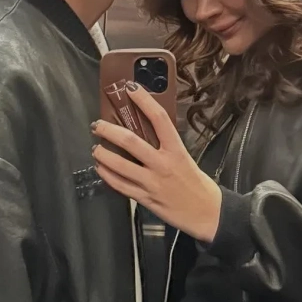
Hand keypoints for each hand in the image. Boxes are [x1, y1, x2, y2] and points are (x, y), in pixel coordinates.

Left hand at [92, 85, 221, 243]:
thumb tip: (144, 128)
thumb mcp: (184, 156)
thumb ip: (165, 144)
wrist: (206, 212)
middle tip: (97, 125)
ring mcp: (151, 182)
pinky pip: (120, 185)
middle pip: (131, 142)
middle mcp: (162, 164)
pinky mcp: (144, 198)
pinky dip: (106, 175)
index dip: (143, 100)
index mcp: (176, 150)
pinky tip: (100, 168)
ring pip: (119, 165)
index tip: (130, 88)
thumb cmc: (195, 182)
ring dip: (102, 154)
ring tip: (95, 148)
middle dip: (109, 130)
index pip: (159, 118)